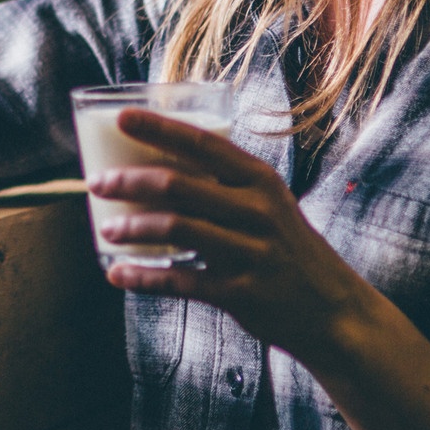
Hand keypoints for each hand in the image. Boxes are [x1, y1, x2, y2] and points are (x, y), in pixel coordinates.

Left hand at [85, 108, 374, 360]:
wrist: (334, 312)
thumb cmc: (288, 249)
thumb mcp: (269, 207)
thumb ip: (224, 187)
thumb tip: (154, 168)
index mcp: (261, 181)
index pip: (203, 144)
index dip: (159, 128)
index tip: (121, 118)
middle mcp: (258, 211)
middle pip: (180, 185)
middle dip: (129, 181)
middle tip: (96, 183)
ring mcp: (251, 253)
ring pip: (177, 229)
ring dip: (133, 227)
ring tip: (105, 230)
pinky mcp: (242, 294)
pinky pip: (181, 282)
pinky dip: (144, 278)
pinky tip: (117, 274)